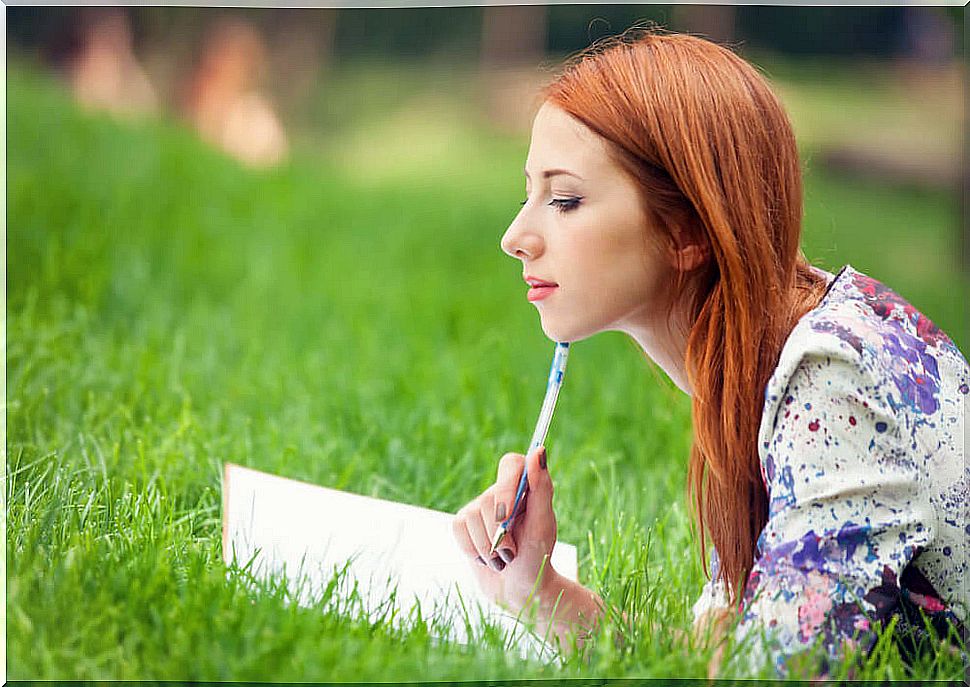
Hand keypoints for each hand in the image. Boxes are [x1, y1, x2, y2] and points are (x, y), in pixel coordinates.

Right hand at [451, 446, 557, 609]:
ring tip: (503, 558)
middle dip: (500, 533)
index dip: (506, 486)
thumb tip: (538, 450)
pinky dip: (473, 549)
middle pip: (489, 499)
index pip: (510, 464)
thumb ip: (541, 487)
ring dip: (489, 547)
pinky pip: (458, 528)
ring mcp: (479, 506)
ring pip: (472, 516)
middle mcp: (501, 491)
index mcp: (525, 486)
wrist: (520, 589)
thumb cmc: (538, 555)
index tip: (509, 514)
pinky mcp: (463, 523)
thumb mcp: (544, 524)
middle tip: (513, 552)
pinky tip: (488, 558)